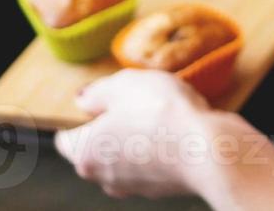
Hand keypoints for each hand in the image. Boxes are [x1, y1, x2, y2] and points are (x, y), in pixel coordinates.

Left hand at [54, 69, 240, 199]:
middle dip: (112, 125)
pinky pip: (154, 162)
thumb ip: (97, 92)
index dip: (79, 115)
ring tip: (162, 111)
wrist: (208, 148)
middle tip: (134, 100)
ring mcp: (134, 187)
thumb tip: (84, 99)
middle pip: (98, 147)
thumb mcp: (123, 84)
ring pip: (127, 156)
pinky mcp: (162, 188)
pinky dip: (161, 147)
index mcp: (84, 153)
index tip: (98, 100)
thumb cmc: (161, 114)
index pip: (65, 137)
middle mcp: (104, 177)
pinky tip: (179, 127)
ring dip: (139, 136)